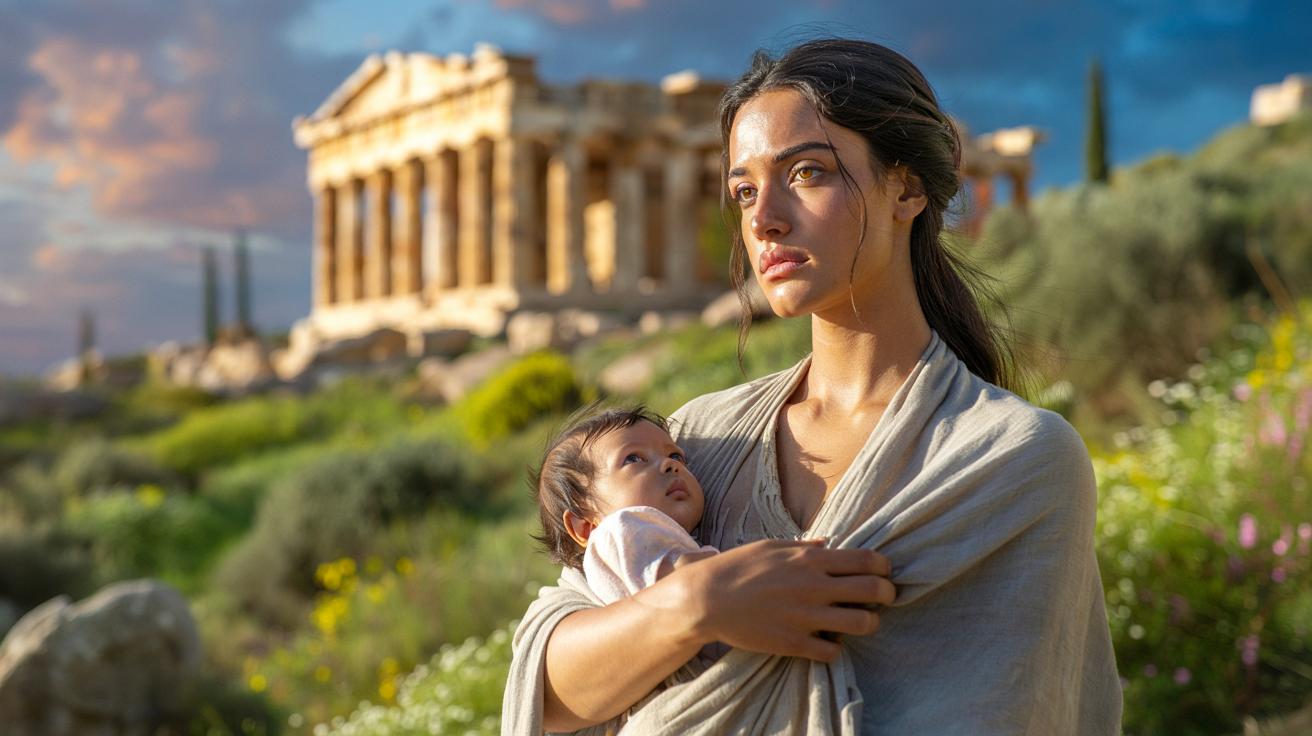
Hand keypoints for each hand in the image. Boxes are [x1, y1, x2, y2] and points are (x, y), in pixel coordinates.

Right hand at [670, 538, 895, 661]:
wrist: (705, 599)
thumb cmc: (737, 567)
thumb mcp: (771, 547)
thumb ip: (804, 546)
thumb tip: (829, 544)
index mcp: (810, 559)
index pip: (868, 560)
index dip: (885, 568)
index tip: (884, 573)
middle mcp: (813, 586)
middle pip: (875, 591)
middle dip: (888, 595)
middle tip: (883, 599)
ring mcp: (804, 617)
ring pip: (862, 624)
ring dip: (868, 623)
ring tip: (860, 622)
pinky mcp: (793, 643)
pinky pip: (832, 651)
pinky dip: (835, 648)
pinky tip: (827, 641)